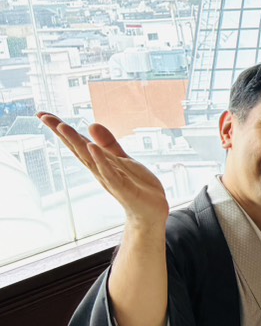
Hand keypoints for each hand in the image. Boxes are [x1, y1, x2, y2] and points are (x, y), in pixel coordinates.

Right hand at [39, 113, 168, 229]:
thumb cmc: (137, 186)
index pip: (77, 142)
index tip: (42, 114)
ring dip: (75, 142)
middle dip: (61, 132)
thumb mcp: (123, 159)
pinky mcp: (122, 187)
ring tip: (61, 126)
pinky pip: (108, 172)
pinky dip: (100, 160)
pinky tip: (92, 147)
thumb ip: (108, 143)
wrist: (152, 211)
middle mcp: (99, 169)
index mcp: (98, 161)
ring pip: (88, 158)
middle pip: (77, 148)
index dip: (61, 128)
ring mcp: (108, 178)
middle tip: (43, 116)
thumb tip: (91, 124)